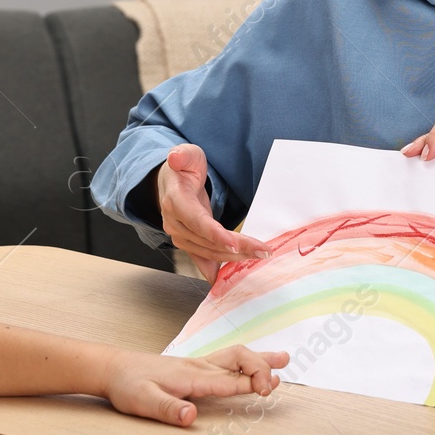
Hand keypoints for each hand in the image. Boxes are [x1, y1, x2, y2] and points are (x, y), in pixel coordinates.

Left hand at [102, 345, 289, 426]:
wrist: (113, 368)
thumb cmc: (127, 384)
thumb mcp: (142, 401)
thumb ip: (167, 408)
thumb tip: (190, 415)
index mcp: (190, 376)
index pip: (227, 378)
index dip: (249, 382)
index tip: (265, 390)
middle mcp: (198, 366)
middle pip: (238, 360)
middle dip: (261, 368)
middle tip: (274, 385)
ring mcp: (198, 364)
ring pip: (236, 356)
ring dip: (260, 359)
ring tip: (283, 359)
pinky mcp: (195, 366)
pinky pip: (227, 358)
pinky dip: (247, 359)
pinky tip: (255, 361)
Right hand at [158, 144, 271, 281]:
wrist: (172, 181)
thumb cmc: (183, 168)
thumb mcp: (186, 155)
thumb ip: (182, 155)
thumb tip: (175, 157)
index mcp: (175, 200)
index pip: (196, 221)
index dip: (214, 234)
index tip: (234, 244)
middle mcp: (174, 222)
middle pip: (207, 240)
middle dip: (236, 248)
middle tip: (263, 251)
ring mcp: (180, 235)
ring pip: (208, 251)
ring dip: (233, 258)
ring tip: (258, 256)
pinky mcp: (188, 242)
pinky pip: (202, 258)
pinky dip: (215, 270)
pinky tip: (228, 280)